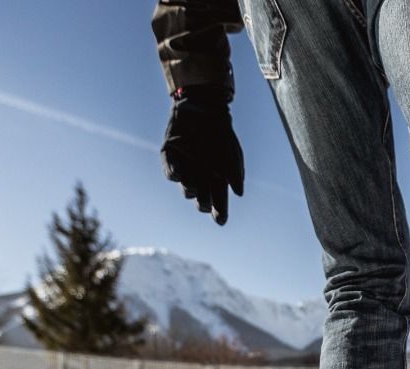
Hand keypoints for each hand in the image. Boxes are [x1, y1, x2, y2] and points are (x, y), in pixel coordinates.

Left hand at [162, 85, 243, 224]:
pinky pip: (171, 173)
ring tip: (194, 185)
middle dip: (204, 203)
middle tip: (206, 202)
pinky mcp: (170, 156)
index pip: (219, 201)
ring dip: (191, 190)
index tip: (220, 221)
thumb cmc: (220, 130)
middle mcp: (201, 176)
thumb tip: (239, 193)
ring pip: (186, 190)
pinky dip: (175, 175)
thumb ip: (235, 171)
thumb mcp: (232, 151)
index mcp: (217, 178)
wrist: (204, 106)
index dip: (220, 212)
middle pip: (202, 200)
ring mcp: (185, 167)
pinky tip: (180, 175)